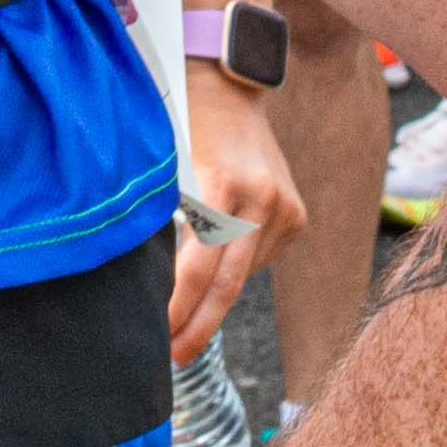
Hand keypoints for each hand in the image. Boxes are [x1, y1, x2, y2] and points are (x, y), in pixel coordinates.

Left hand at [172, 77, 302, 357]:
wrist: (227, 87)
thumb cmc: (178, 124)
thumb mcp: (163, 167)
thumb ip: (165, 220)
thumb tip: (151, 283)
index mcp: (223, 186)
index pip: (199, 266)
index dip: (178, 307)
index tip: (159, 338)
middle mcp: (262, 201)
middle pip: (228, 284)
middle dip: (198, 325)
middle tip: (174, 359)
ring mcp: (284, 209)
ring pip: (244, 274)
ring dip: (214, 300)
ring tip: (183, 325)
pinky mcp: (296, 214)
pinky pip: (259, 257)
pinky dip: (234, 267)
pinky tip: (213, 271)